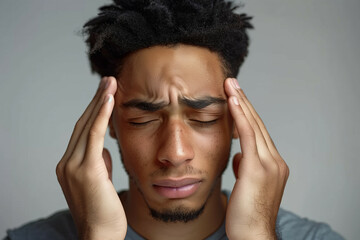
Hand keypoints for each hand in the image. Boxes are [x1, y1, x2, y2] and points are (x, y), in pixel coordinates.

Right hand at [56, 77, 126, 239]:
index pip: (83, 132)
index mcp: (69, 165)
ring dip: (99, 102)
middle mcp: (67, 163)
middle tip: (108, 81)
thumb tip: (104, 149)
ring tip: (110, 84)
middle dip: (96, 100)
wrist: (100, 235)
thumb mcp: (100, 180)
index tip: (105, 94)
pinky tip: (108, 101)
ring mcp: (73, 166)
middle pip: (83, 124)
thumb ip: (99, 163)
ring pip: (87, 126)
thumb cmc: (104, 211)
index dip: (94, 111)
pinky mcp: (85, 170)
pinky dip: (100, 117)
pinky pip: (94, 137)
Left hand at [224, 78, 288, 239]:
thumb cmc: (247, 214)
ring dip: (241, 103)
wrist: (253, 235)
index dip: (247, 113)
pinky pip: (249, 137)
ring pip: (254, 126)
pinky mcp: (258, 169)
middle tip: (233, 83)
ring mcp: (269, 164)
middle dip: (245, 102)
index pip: (258, 133)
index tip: (236, 98)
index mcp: (273, 165)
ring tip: (231, 85)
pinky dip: (241, 117)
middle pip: (258, 125)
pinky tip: (233, 102)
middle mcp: (275, 161)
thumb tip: (239, 156)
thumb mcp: (247, 185)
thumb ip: (246, 167)